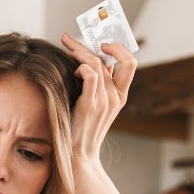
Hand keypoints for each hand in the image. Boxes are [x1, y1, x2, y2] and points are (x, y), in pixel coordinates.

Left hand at [60, 32, 136, 161]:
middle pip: (112, 58)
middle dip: (89, 43)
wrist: (77, 155)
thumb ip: (94, 88)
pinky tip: (72, 72)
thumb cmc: (79, 130)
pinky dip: (81, 68)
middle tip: (68, 38)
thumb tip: (84, 65)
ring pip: (98, 62)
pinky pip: (91, 75)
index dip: (117, 48)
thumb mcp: (91, 106)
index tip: (99, 43)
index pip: (129, 63)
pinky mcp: (91, 105)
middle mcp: (116, 96)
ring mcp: (106, 101)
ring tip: (65, 50)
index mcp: (120, 96)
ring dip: (79, 52)